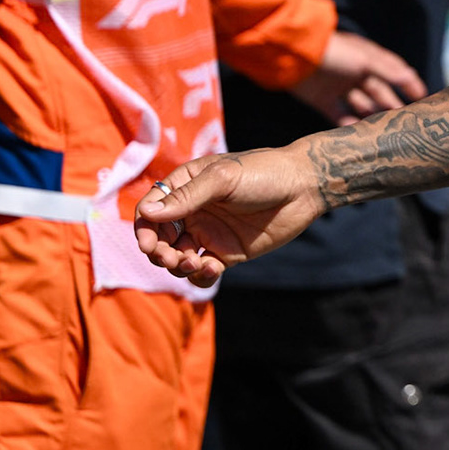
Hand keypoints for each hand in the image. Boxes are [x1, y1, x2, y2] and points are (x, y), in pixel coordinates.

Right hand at [134, 147, 329, 287]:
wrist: (304, 187)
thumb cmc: (265, 173)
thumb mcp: (224, 179)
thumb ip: (187, 197)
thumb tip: (147, 213)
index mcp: (186, 186)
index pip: (150, 210)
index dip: (144, 229)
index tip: (149, 244)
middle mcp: (192, 211)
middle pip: (158, 239)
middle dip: (158, 252)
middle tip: (171, 258)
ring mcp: (209, 233)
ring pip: (177, 258)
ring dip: (177, 266)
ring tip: (194, 263)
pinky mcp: (227, 253)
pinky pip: (202, 271)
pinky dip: (200, 276)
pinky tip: (213, 269)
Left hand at [292, 31, 425, 125]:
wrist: (293, 56)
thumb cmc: (335, 52)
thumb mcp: (365, 59)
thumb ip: (389, 71)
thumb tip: (412, 79)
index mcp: (368, 58)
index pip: (394, 72)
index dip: (409, 85)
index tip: (424, 100)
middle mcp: (355, 72)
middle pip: (378, 92)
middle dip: (391, 105)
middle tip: (406, 123)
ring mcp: (338, 86)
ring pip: (360, 105)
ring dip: (372, 116)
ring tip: (386, 132)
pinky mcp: (321, 99)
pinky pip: (339, 115)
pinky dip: (349, 124)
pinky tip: (361, 135)